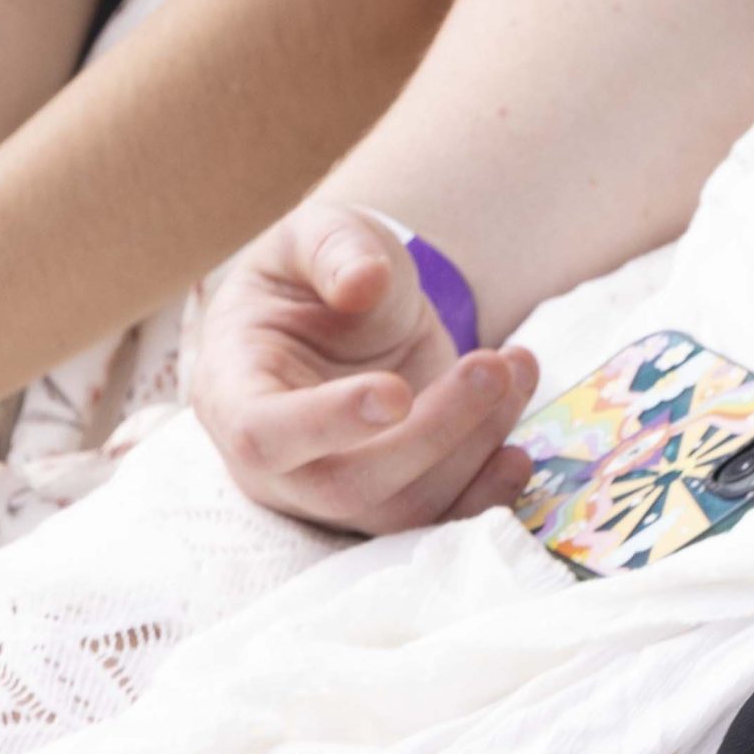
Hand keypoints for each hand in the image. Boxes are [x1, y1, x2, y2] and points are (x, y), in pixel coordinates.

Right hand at [192, 201, 539, 535]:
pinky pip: (433, 519)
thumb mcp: (316, 234)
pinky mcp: (392, 489)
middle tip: (492, 367)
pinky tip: (518, 451)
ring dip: (473, 447)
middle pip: (347, 486)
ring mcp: (335, 483)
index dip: (327, 424)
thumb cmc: (317, 271)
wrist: (350, 302)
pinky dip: (482, 492)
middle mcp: (279, 462)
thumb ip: (333, 250)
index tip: (395, 394)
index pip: (264, 433)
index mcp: (236, 392)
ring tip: (516, 368)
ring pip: (400, 508)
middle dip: (433, 434)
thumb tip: (363, 282)